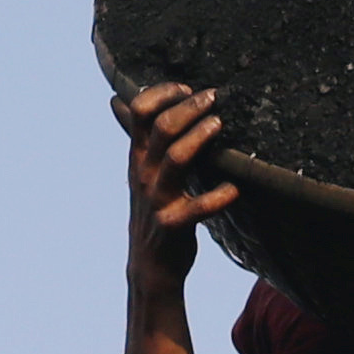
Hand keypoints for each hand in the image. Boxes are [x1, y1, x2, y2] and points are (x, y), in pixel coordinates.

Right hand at [119, 80, 233, 276]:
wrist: (150, 265)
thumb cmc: (154, 210)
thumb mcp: (143, 172)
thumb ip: (143, 140)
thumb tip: (120, 100)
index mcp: (137, 156)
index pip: (139, 110)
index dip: (163, 93)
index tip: (186, 88)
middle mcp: (144, 173)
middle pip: (161, 127)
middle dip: (189, 107)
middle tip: (213, 97)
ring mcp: (157, 198)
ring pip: (176, 158)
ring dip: (199, 137)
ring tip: (219, 124)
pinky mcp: (173, 224)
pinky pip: (198, 208)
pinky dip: (218, 197)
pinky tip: (233, 188)